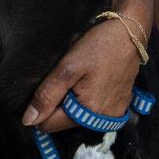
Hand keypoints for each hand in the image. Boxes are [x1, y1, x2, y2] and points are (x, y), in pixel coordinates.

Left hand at [23, 17, 142, 133]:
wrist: (130, 33)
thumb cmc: (99, 46)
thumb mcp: (67, 67)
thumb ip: (47, 95)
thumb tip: (28, 120)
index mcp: (87, 112)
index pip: (49, 125)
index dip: (40, 109)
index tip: (45, 88)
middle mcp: (102, 119)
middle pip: (64, 121)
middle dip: (58, 103)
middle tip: (64, 77)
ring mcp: (113, 113)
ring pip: (78, 115)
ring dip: (72, 100)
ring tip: (78, 77)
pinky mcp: (120, 106)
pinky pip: (94, 110)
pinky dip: (88, 98)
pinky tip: (91, 80)